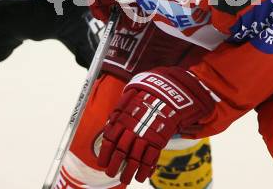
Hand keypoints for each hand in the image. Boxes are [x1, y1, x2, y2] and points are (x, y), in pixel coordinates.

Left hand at [97, 67, 214, 183]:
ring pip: (135, 158)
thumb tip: (109, 125)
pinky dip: (146, 169)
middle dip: (115, 166)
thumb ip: (119, 112)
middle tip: (112, 174)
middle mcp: (133, 128)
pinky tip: (142, 176)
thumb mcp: (130, 98)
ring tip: (126, 179)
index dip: (105, 154)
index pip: (110, 140)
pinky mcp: (159, 139)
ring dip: (129, 172)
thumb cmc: (148, 95)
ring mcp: (147, 135)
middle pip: (121, 152)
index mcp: (123, 119)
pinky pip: (151, 158)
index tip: (102, 164)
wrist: (169, 92)